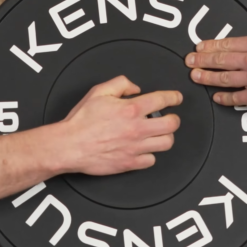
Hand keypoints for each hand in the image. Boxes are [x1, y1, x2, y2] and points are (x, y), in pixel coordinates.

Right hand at [57, 75, 181, 175]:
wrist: (69, 145)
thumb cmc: (81, 120)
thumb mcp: (98, 91)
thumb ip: (120, 83)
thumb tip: (136, 88)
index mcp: (131, 109)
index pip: (163, 100)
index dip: (174, 97)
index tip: (176, 98)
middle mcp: (137, 129)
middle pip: (172, 124)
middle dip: (174, 119)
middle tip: (169, 118)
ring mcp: (135, 148)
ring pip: (166, 143)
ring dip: (165, 137)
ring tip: (158, 134)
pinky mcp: (130, 163)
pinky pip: (151, 160)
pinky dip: (150, 154)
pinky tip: (143, 149)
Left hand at [185, 0, 246, 117]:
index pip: (227, 43)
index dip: (210, 45)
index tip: (199, 47)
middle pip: (220, 60)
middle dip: (201, 60)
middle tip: (189, 61)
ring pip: (222, 78)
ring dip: (206, 77)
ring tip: (195, 76)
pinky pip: (234, 97)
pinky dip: (222, 97)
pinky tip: (215, 96)